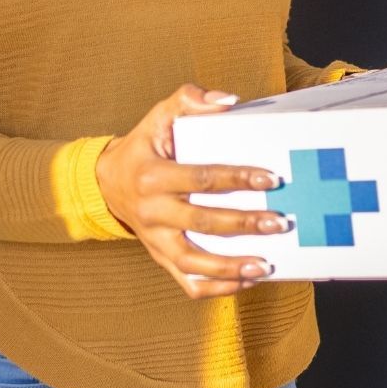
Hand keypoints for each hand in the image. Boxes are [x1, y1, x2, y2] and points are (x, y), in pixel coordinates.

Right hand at [95, 83, 293, 299]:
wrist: (106, 183)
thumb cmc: (144, 146)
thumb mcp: (159, 115)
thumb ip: (190, 100)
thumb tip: (229, 102)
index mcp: (152, 176)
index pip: (201, 178)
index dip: (237, 178)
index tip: (272, 179)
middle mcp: (151, 212)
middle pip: (202, 222)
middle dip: (244, 224)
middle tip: (280, 223)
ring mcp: (155, 240)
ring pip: (193, 261)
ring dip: (231, 267)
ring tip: (265, 266)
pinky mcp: (159, 257)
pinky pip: (187, 281)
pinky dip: (216, 287)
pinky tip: (245, 280)